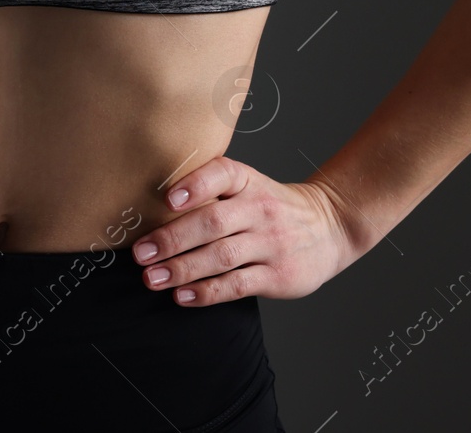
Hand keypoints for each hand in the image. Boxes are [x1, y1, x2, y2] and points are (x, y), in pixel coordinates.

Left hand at [129, 156, 362, 305]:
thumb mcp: (250, 186)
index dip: (195, 185)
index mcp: (249, 182)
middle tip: (140, 253)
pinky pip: (237, 285)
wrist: (330, 227)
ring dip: (182, 269)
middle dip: (172, 239)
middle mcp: (260, 209)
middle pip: (213, 222)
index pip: (222, 174)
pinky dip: (207, 292)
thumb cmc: (272, 207)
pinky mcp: (278, 275)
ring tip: (152, 279)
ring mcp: (271, 243)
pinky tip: (182, 296)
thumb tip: (153, 208)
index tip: (167, 199)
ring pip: (221, 257)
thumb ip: (212, 191)